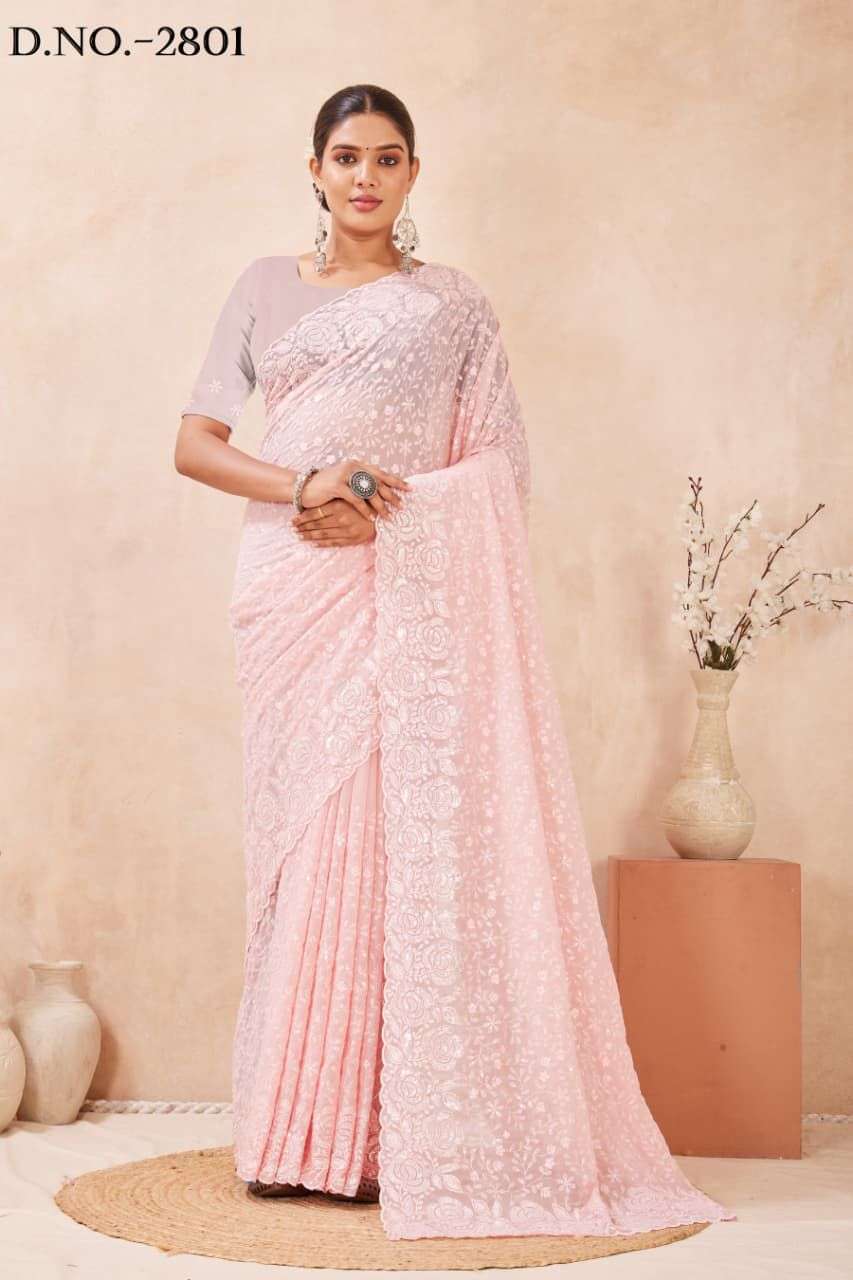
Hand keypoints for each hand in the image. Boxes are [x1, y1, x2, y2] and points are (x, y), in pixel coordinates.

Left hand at [291, 497, 376, 546]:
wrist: (389, 515)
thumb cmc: (370, 502)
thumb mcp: (354, 494)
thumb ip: (339, 495)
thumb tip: (323, 495)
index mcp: (339, 506)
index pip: (315, 512)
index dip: (302, 517)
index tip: (292, 519)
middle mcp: (340, 519)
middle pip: (316, 524)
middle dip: (302, 527)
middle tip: (291, 528)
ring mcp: (346, 531)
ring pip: (323, 534)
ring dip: (309, 536)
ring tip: (299, 536)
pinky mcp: (352, 539)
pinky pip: (333, 542)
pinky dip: (322, 543)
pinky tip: (313, 543)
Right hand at [296, 458, 410, 521]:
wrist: (304, 487)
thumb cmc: (326, 487)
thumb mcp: (345, 481)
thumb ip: (361, 482)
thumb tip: (380, 490)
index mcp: (357, 464)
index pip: (380, 472)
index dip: (395, 480)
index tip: (409, 488)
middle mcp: (353, 467)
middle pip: (378, 481)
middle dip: (392, 494)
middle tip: (403, 505)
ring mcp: (345, 475)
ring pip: (369, 491)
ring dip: (381, 505)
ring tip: (390, 516)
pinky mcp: (337, 486)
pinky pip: (356, 500)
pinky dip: (365, 510)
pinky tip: (372, 519)